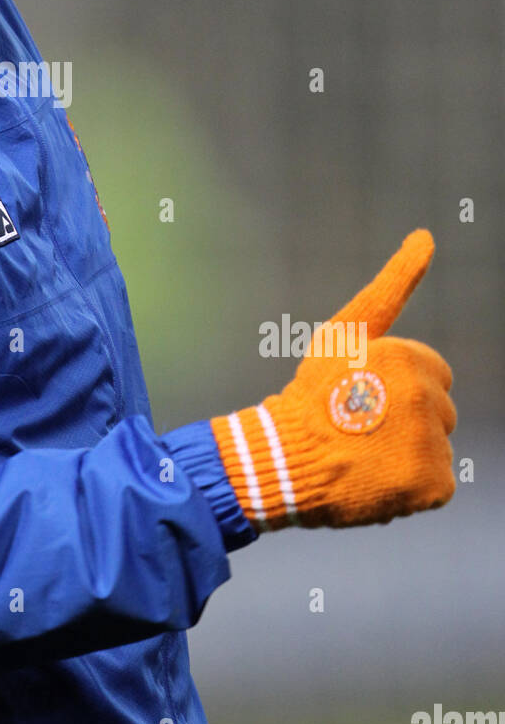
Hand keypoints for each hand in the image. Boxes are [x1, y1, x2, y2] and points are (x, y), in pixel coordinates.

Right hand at [211, 231, 455, 529]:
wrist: (283, 460)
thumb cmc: (311, 394)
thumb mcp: (346, 332)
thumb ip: (392, 285)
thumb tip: (427, 235)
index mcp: (406, 359)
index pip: (433, 373)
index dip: (395, 386)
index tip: (361, 395)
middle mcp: (425, 398)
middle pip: (441, 411)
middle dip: (408, 419)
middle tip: (361, 427)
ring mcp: (430, 443)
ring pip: (437, 447)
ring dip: (409, 454)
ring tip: (366, 455)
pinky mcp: (432, 483)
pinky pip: (438, 485)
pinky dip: (412, 488)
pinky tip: (379, 480)